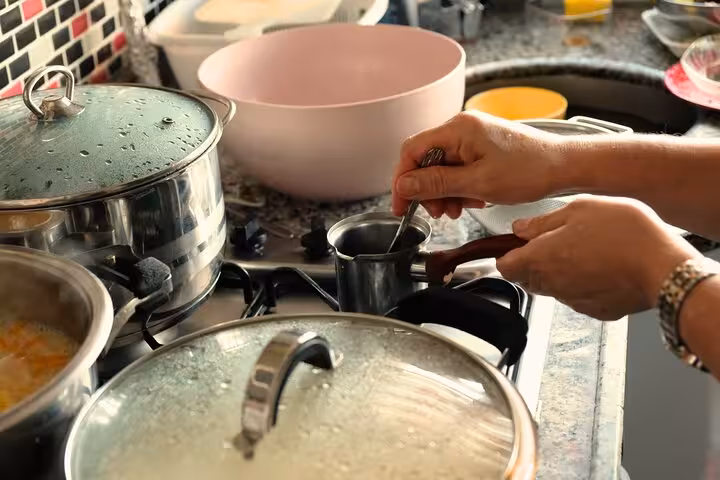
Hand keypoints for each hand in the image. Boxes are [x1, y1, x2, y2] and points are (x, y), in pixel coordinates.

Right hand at [392, 110, 562, 218]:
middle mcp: (461, 128)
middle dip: (428, 190)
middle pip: (425, 160)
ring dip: (444, 192)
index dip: (402, 180)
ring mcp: (472, 137)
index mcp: (458, 129)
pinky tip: (471, 201)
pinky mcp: (481, 147)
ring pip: (441, 167)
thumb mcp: (478, 183)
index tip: (402, 205)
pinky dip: (459, 187)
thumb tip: (404, 186)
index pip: (412, 151)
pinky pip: (458, 167)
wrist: (564, 166)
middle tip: (439, 213)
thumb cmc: (530, 170)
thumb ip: (437, 184)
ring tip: (458, 210)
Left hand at [496, 196, 700, 319]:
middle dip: (534, 263)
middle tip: (558, 242)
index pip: (505, 267)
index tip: (518, 245)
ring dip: (560, 273)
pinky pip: (579, 298)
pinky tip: (603, 268)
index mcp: (541, 258)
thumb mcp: (580, 209)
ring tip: (587, 251)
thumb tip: (520, 228)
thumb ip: (543, 222)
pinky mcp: (596, 310)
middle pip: (528, 278)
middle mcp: (552, 284)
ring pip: (553, 288)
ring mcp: (574, 300)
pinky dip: (585, 285)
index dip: (508, 255)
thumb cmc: (625, 233)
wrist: (664, 265)